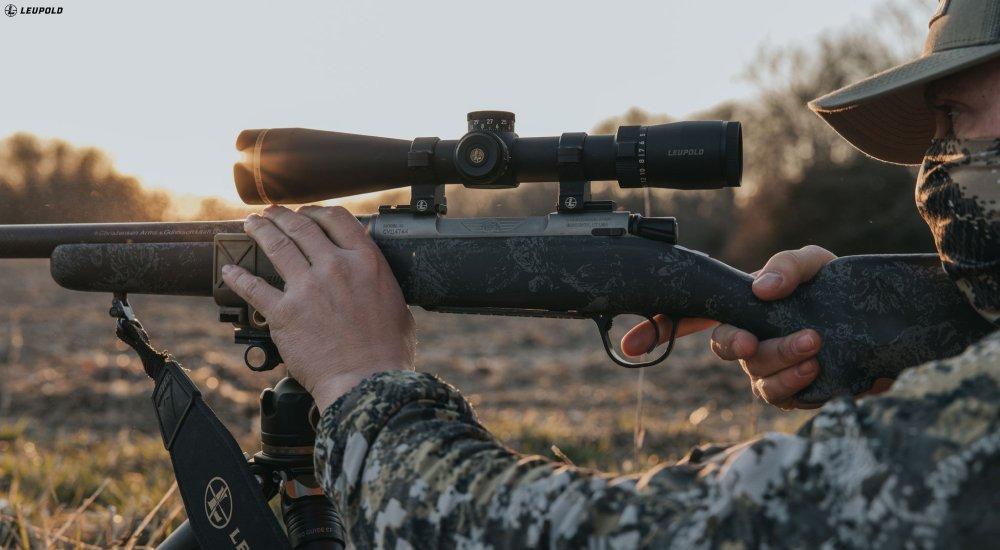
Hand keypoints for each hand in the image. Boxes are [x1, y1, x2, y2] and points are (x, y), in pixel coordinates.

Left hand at [221, 205, 414, 410]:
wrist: (366, 382)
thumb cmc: (387, 353)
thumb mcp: (398, 306)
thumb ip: (381, 284)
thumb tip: (374, 280)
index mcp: (366, 262)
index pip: (337, 219)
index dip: (317, 211)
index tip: (307, 212)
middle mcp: (335, 267)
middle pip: (302, 226)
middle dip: (282, 215)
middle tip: (272, 213)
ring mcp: (307, 288)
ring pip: (276, 245)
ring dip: (260, 230)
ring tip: (251, 224)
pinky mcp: (284, 312)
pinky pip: (253, 287)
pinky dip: (238, 276)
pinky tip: (230, 270)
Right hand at [622, 245, 893, 409]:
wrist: (882, 316)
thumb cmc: (833, 285)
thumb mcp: (813, 263)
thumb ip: (787, 266)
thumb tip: (762, 289)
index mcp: (739, 308)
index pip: (688, 318)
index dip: (657, 330)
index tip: (633, 345)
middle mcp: (749, 342)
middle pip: (726, 349)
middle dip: (742, 345)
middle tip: (770, 337)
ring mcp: (771, 370)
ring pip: (759, 381)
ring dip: (784, 366)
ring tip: (816, 347)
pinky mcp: (799, 393)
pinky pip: (791, 401)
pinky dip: (810, 388)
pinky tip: (833, 370)